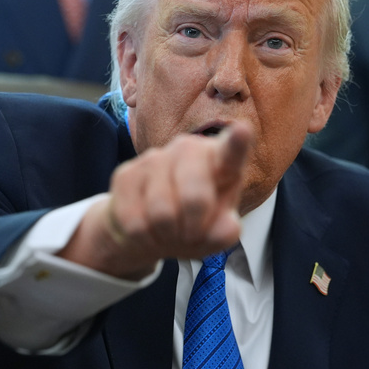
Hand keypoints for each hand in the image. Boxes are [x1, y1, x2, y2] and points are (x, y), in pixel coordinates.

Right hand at [59, 122, 253, 279]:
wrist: (148, 230)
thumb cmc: (193, 225)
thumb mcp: (215, 235)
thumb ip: (226, 232)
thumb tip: (227, 228)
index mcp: (220, 160)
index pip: (231, 150)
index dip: (237, 142)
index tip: (243, 131)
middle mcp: (188, 149)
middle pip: (195, 197)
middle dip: (194, 228)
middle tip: (191, 235)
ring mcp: (154, 158)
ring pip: (162, 212)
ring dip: (167, 234)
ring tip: (169, 231)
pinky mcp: (125, 174)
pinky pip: (135, 221)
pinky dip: (145, 238)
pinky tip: (147, 230)